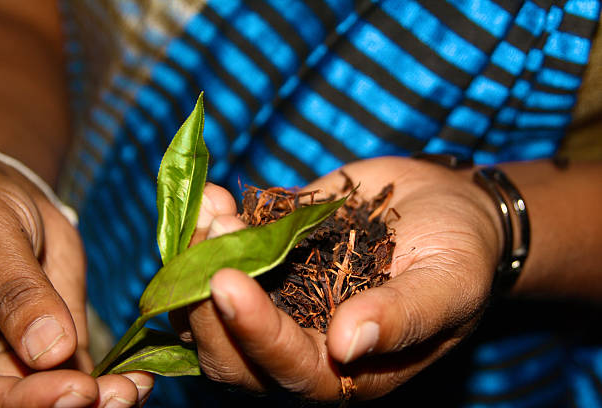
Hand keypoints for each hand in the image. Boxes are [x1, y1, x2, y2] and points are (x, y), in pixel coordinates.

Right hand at [0, 159, 152, 406]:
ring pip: (65, 392)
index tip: (78, 389)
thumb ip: (19, 295)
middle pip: (32, 401)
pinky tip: (142, 378)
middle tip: (121, 395)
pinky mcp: (64, 344)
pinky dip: (115, 380)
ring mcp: (32, 354)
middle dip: (78, 404)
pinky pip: (87, 371)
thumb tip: (50, 351)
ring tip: (138, 388)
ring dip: (104, 398)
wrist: (17, 203)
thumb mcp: (0, 243)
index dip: (31, 400)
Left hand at [177, 157, 501, 400]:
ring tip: (207, 210)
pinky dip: (213, 226)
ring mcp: (281, 297)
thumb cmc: (463, 252)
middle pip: (231, 352)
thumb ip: (405, 317)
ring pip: (214, 304)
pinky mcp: (273, 255)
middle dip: (204, 303)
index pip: (288, 370)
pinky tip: (214, 195)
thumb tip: (348, 345)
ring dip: (195, 262)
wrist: (449, 207)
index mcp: (349, 368)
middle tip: (205, 241)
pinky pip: (229, 252)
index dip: (253, 333)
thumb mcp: (451, 284)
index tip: (227, 282)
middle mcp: (305, 341)